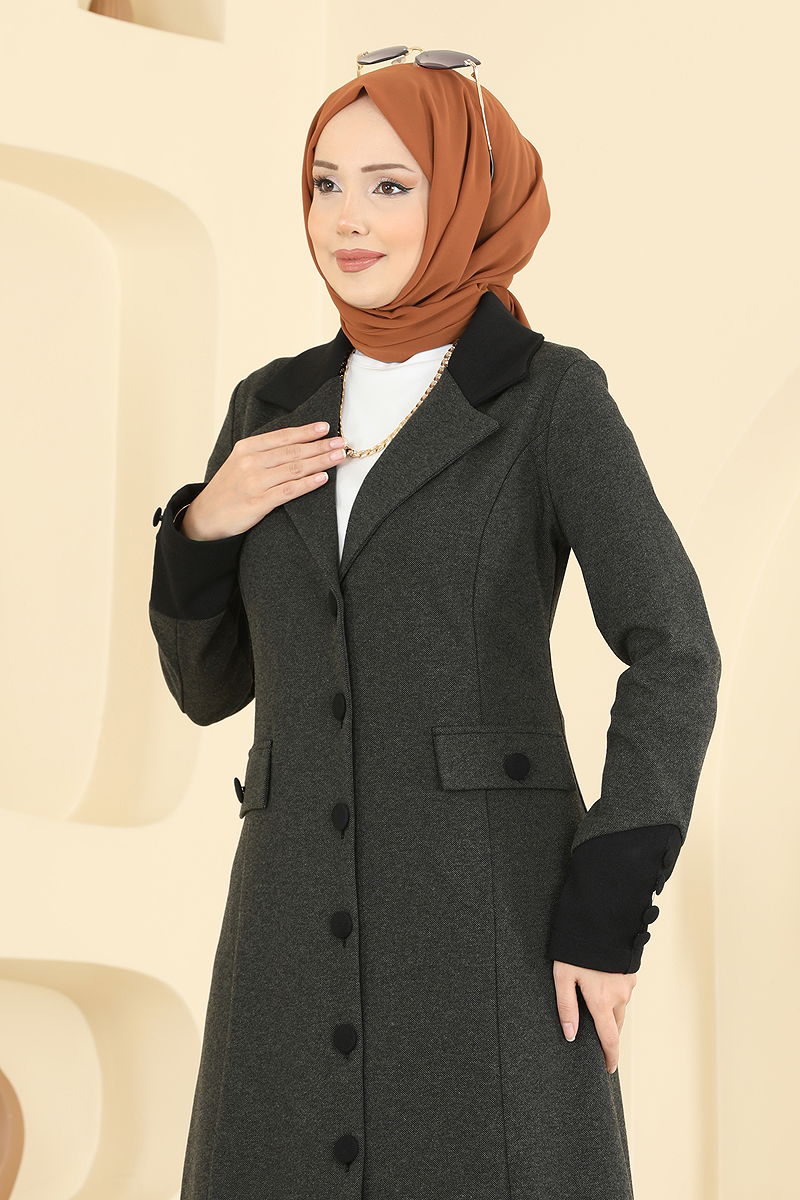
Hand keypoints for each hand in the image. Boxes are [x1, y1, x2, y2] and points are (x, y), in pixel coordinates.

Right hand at [182, 421, 345, 540]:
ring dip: (320, 462)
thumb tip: (297, 443)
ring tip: (339, 457)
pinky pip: (289, 490)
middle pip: (293, 451)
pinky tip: (323, 478)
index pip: (282, 436)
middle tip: (342, 442)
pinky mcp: (258, 503)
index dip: (306, 431)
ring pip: (294, 469)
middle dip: (320, 446)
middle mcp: (250, 462)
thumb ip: (264, 453)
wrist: (205, 516)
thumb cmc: (229, 489)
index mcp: (246, 448)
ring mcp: (254, 482)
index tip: (326, 428)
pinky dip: (308, 483)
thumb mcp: (239, 462)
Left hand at [552, 959, 636, 1073]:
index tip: (610, 1069)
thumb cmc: (576, 948)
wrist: (600, 920)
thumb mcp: (563, 977)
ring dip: (610, 1013)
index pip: (609, 1039)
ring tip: (594, 1009)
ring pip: (620, 1008)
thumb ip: (566, 1008)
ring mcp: (627, 984)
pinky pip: (623, 992)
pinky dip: (615, 996)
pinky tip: (602, 986)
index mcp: (601, 1001)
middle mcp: (619, 996)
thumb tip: (570, 1035)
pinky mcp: (631, 972)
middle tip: (596, 1041)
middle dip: (607, 1035)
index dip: (610, 1057)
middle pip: (615, 1025)